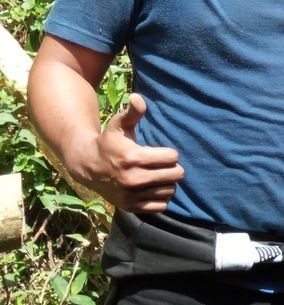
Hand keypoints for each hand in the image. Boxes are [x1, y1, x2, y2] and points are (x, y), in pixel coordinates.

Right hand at [83, 94, 183, 212]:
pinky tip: (152, 188)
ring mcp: (131, 196)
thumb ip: (132, 112)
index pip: (172, 157)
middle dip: (172, 168)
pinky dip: (161, 197)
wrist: (87, 166)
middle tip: (162, 165)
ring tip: (157, 176)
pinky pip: (161, 205)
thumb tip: (137, 97)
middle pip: (175, 175)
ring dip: (167, 183)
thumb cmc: (108, 142)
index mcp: (132, 158)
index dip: (169, 153)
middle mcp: (132, 179)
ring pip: (170, 190)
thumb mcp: (118, 125)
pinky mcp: (131, 207)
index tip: (161, 152)